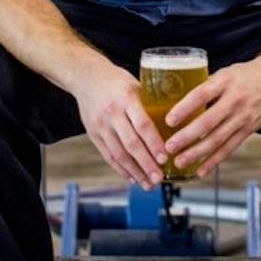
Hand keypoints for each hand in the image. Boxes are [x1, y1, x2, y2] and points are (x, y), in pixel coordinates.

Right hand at [73, 64, 167, 188]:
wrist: (85, 76)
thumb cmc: (116, 79)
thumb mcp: (136, 84)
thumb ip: (151, 103)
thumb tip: (175, 121)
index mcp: (127, 98)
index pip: (142, 124)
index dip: (154, 144)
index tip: (165, 158)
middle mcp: (112, 113)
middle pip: (131, 144)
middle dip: (146, 164)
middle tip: (159, 178)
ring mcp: (101, 125)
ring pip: (119, 154)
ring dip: (135, 172)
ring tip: (148, 184)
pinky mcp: (93, 134)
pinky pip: (108, 155)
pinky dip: (121, 169)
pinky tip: (132, 178)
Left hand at [163, 59, 260, 179]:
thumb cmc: (245, 75)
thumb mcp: (224, 73)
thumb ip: (205, 87)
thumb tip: (179, 101)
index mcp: (225, 82)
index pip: (201, 95)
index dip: (185, 108)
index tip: (169, 120)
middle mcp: (235, 101)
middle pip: (208, 122)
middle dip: (187, 137)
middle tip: (170, 147)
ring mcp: (243, 117)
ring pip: (218, 139)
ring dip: (197, 153)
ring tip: (180, 162)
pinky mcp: (249, 130)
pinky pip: (229, 148)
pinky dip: (214, 161)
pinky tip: (201, 170)